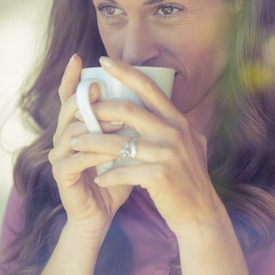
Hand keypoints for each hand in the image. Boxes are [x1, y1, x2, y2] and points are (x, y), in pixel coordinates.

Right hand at [48, 55, 131, 237]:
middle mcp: (62, 137)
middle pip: (67, 109)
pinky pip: (75, 159)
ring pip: (72, 132)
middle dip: (87, 99)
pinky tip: (112, 151)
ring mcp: (59, 155)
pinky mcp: (61, 175)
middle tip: (104, 91)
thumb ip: (132, 123)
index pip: (70, 96)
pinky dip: (95, 153)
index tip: (79, 58)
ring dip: (96, 126)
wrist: (103, 213)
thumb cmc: (117, 176)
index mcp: (77, 126)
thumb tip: (155, 95)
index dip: (71, 77)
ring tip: (118, 123)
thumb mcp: (126, 145)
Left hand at [70, 58, 221, 233]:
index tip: (103, 61)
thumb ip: (175, 126)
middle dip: (98, 109)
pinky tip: (97, 178)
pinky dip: (107, 175)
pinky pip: (123, 171)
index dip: (126, 72)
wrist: (200, 213)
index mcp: (178, 121)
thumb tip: (160, 107)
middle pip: (129, 110)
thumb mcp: (191, 144)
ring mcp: (168, 154)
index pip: (149, 88)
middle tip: (77, 111)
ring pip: (119, 142)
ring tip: (74, 143)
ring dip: (92, 142)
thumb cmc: (189, 179)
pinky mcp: (160, 176)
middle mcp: (175, 132)